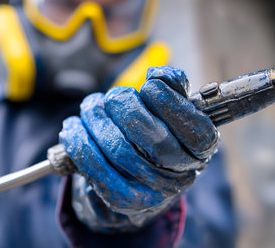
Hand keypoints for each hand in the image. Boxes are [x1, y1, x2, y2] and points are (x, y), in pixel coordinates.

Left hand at [59, 66, 218, 228]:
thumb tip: (161, 74)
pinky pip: (97, 170)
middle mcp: (181, 173)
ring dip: (97, 120)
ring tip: (91, 107)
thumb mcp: (173, 110)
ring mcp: (153, 190)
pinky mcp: (123, 199)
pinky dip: (79, 143)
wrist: (141, 178)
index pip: (194, 128)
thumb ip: (174, 89)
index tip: (150, 84)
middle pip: (152, 137)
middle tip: (114, 96)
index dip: (170, 102)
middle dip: (125, 107)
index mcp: (201, 149)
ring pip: (119, 149)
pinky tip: (73, 127)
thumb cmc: (158, 133)